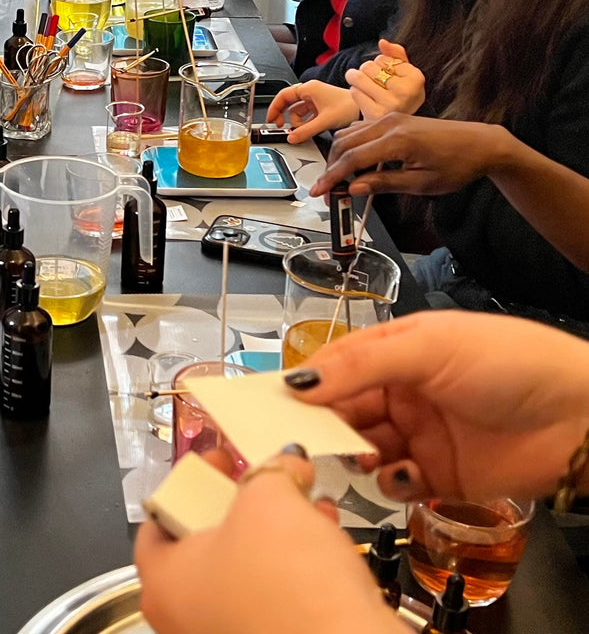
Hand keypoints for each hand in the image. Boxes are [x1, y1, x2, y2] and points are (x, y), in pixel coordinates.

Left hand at [136, 450, 398, 633]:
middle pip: (205, 542)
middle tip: (268, 479)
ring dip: (278, 532)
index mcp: (162, 581)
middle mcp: (184, 617)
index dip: (191, 479)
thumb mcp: (270, 503)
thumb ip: (270, 473)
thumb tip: (287, 461)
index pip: (158, 518)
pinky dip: (296, 567)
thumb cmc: (287, 576)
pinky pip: (275, 596)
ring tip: (310, 502)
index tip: (224, 459)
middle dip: (244, 504)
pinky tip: (327, 540)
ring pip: (246, 569)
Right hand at [265, 80, 359, 143]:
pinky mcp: (322, 106)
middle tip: (280, 126)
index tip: (270, 119)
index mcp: (309, 89)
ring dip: (297, 121)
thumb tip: (291, 137)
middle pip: (289, 103)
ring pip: (298, 110)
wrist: (367, 109)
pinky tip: (308, 129)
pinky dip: (305, 122)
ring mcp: (316, 99)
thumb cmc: (350, 107)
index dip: (274, 107)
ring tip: (301, 130)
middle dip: (284, 116)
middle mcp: (311, 91)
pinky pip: (306, 114)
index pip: (283, 96)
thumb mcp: (324, 121)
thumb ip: (305, 131)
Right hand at [288, 311, 588, 501]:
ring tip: (361, 454)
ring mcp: (420, 435)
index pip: (334, 367)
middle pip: (342, 411)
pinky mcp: (439, 477)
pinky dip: (388, 482)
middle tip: (307, 437)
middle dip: (322, 423)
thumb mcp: (430, 347)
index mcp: (397, 352)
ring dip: (352, 453)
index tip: (272, 402)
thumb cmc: (513, 361)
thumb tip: (298, 381)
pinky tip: (399, 474)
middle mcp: (402, 393)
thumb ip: (361, 365)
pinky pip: (395, 483)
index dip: (305, 384)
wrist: (583, 417)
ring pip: (362, 448)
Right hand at [309, 113, 514, 197]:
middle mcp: (389, 124)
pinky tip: (355, 163)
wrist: (481, 144)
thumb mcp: (421, 183)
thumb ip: (384, 184)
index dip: (332, 177)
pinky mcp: (394, 119)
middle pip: (343, 143)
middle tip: (328, 190)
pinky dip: (351, 146)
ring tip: (339, 179)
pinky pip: (361, 129)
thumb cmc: (458, 164)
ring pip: (349, 134)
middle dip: (331, 168)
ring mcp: (390, 118)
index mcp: (397, 140)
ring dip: (339, 156)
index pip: (352, 159)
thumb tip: (355, 188)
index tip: (319, 191)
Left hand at [344, 41, 425, 118]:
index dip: (381, 65)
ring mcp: (390, 105)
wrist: (398, 124)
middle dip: (367, 71)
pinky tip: (366, 99)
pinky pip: (354, 93)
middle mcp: (406, 92)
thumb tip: (382, 42)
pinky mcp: (375, 114)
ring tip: (367, 88)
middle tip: (375, 82)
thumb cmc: (400, 93)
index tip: (389, 77)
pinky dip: (356, 93)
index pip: (383, 58)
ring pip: (358, 78)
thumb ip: (396, 54)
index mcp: (416, 78)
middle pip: (368, 66)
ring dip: (358, 81)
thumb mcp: (404, 72)